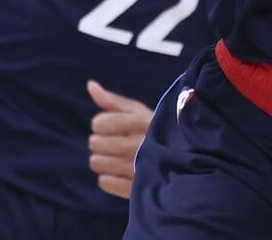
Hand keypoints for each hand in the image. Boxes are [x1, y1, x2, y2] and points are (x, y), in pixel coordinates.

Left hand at [86, 80, 152, 198]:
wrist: (181, 158)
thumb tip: (90, 84)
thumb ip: (112, 100)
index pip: (100, 123)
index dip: (100, 124)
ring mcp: (139, 168)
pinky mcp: (136, 188)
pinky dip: (108, 178)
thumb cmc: (151, 130)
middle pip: (95, 143)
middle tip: (112, 142)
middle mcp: (141, 144)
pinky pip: (104, 182)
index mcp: (142, 121)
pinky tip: (119, 172)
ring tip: (115, 157)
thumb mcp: (137, 111)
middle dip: (100, 142)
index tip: (108, 126)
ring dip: (102, 160)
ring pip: (97, 163)